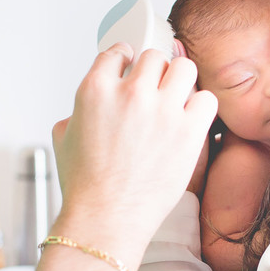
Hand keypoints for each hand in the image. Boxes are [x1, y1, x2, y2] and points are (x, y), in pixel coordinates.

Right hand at [52, 43, 216, 264]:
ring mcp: (161, 110)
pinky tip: (191, 119)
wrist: (106, 219)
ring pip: (184, 68)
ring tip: (177, 99)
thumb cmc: (85, 186)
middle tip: (156, 90)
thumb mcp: (63, 139)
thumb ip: (76, 111)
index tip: (132, 66)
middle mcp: (130, 94)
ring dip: (180, 81)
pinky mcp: (188, 131)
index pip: (117, 52)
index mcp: (95, 90)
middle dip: (154, 72)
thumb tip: (86, 108)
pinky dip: (200, 106)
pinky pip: (206, 98)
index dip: (126, 59)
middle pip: (154, 57)